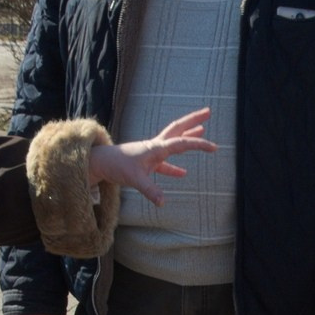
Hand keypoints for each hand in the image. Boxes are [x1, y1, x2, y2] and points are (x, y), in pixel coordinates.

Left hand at [90, 109, 215, 205]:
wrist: (101, 163)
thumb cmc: (117, 166)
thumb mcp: (134, 179)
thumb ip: (150, 190)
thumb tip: (162, 202)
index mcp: (156, 148)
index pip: (182, 143)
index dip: (199, 144)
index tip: (214, 147)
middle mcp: (156, 146)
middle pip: (179, 129)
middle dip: (194, 120)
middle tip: (208, 111)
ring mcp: (152, 153)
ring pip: (174, 142)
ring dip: (188, 136)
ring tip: (202, 129)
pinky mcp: (147, 163)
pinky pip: (166, 164)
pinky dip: (175, 168)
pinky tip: (184, 173)